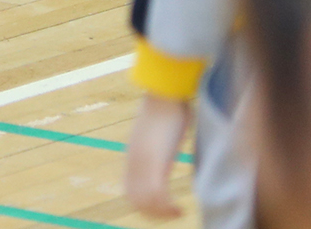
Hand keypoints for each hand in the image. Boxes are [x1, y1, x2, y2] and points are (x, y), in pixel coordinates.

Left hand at [123, 92, 191, 218]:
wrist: (164, 95)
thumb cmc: (167, 107)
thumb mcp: (160, 130)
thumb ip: (161, 137)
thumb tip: (172, 126)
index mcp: (135, 156)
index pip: (130, 189)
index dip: (143, 203)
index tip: (162, 207)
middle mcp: (135, 162)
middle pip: (133, 198)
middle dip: (151, 212)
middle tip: (171, 214)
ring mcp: (143, 163)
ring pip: (143, 201)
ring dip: (160, 213)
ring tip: (176, 213)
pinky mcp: (155, 162)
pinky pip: (155, 195)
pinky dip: (166, 209)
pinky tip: (180, 209)